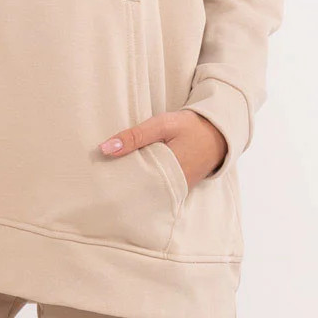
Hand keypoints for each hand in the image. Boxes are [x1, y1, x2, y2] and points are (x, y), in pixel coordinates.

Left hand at [99, 108, 225, 188]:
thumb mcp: (162, 125)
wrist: (219, 133)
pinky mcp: (179, 188)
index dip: (116, 182)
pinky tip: (130, 179)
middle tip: (100, 184)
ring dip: (132, 186)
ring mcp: (177, 189)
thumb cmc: (191, 126)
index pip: (135, 184)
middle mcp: (174, 186)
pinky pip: (157, 190)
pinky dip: (144, 184)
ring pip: (147, 192)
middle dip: (122, 187)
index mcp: (170, 172)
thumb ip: (135, 136)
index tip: (99, 179)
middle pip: (139, 192)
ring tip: (111, 183)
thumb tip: (105, 149)